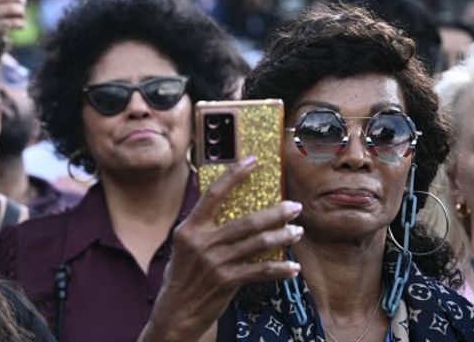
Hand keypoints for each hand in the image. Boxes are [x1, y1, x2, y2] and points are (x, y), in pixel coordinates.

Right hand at [140, 157, 303, 340]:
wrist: (175, 312)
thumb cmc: (181, 278)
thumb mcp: (184, 248)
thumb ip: (202, 230)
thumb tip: (227, 211)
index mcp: (189, 229)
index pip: (214, 194)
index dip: (235, 175)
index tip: (254, 161)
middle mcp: (202, 242)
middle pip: (246, 220)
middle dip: (276, 212)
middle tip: (294, 207)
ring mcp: (215, 262)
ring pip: (258, 243)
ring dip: (282, 236)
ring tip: (297, 232)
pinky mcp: (227, 281)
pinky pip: (260, 271)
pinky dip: (280, 269)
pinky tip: (293, 267)